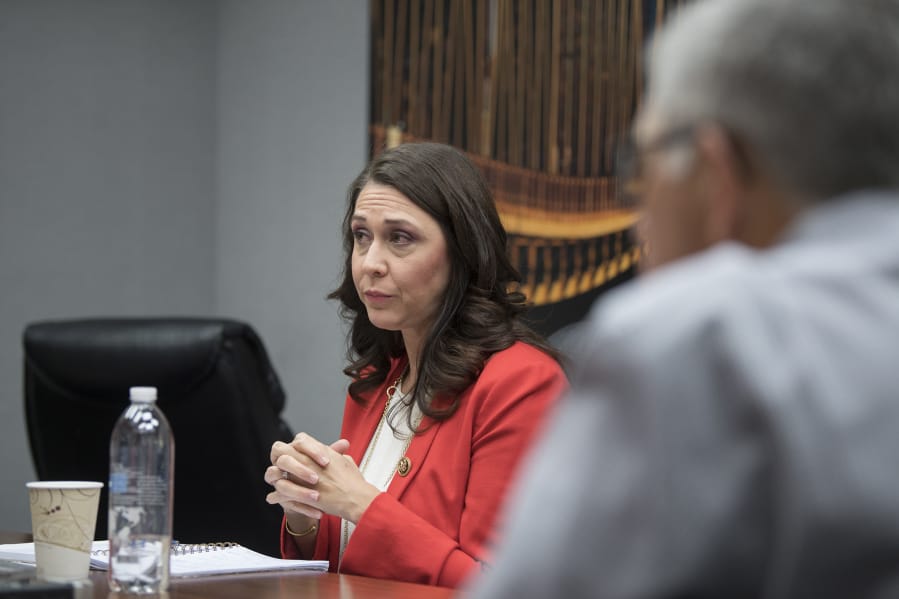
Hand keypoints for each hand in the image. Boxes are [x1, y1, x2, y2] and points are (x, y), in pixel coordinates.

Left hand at [265, 432, 379, 523]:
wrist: (355, 499)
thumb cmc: (354, 481)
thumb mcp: (346, 461)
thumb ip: (338, 454)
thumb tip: (340, 449)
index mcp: (318, 451)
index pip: (300, 439)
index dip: (299, 446)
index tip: (302, 455)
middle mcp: (306, 461)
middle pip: (280, 449)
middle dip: (281, 457)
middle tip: (284, 466)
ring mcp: (300, 477)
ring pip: (274, 471)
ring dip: (275, 476)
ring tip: (279, 481)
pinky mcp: (297, 494)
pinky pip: (276, 494)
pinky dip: (275, 496)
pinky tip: (275, 497)